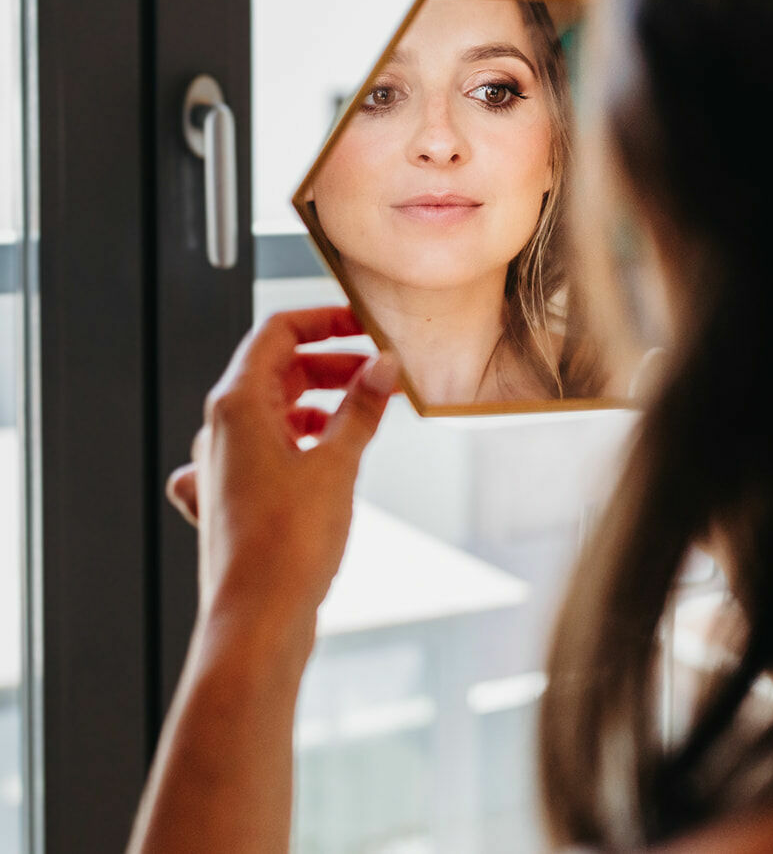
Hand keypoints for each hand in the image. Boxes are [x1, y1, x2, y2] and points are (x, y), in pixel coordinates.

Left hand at [164, 306, 398, 632]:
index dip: (324, 321)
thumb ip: (361, 409)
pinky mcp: (230, 502)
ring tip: (367, 417)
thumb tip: (383, 366)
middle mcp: (219, 432)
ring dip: (319, 405)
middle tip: (382, 375)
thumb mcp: (338, 465)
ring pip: (270, 414)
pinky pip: (262, 456)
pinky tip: (322, 463)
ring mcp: (221, 468)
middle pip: (275, 372)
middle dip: (331, 366)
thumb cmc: (288, 545)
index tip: (366, 326)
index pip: (276, 334)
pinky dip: (297, 446)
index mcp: (236, 407)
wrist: (257, 621)